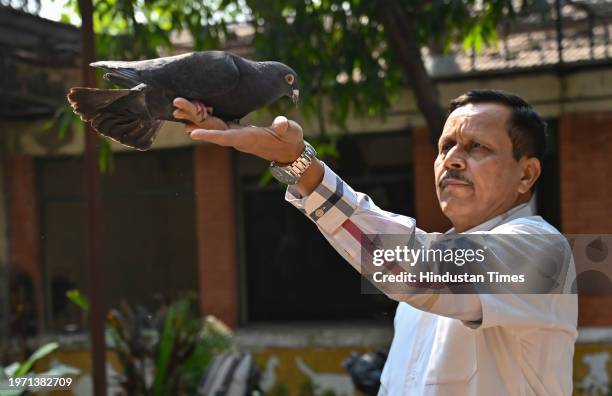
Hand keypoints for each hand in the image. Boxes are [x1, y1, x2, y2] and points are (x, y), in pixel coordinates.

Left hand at [173, 97, 304, 163]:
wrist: (288, 151)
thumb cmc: (290, 140)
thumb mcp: (291, 132)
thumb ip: (285, 127)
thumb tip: (282, 124)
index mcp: (249, 138)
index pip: (226, 137)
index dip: (209, 135)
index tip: (193, 133)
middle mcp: (238, 138)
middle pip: (212, 130)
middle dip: (194, 120)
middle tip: (176, 107)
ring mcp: (236, 135)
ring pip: (211, 127)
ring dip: (194, 117)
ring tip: (177, 106)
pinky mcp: (236, 131)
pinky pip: (216, 124)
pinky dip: (203, 118)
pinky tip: (192, 110)